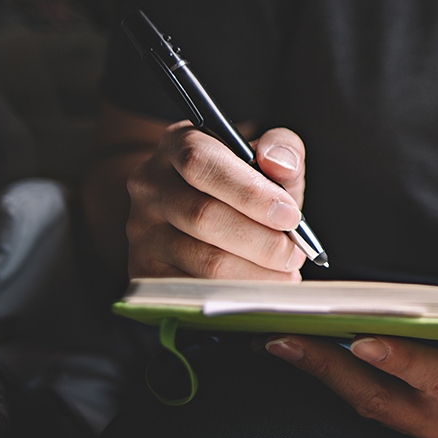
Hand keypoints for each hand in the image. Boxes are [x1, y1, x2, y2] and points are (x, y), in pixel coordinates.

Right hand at [126, 121, 307, 279]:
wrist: (210, 213)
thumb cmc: (245, 186)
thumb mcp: (267, 159)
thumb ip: (282, 150)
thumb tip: (279, 164)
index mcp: (178, 143)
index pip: (200, 162)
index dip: (249, 192)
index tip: (290, 216)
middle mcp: (150, 184)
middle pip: (203, 216)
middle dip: (262, 241)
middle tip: (294, 254)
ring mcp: (142, 230)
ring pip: (203, 260)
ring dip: (256, 272)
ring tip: (285, 273)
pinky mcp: (144, 270)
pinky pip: (195, 290)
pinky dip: (237, 294)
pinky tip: (260, 287)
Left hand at [264, 312, 437, 437]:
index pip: (434, 378)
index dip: (399, 359)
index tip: (362, 340)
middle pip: (376, 394)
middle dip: (326, 367)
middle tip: (281, 339)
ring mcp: (427, 424)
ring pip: (365, 399)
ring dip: (321, 372)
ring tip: (277, 341)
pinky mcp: (418, 418)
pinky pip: (371, 399)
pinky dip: (338, 377)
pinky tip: (313, 352)